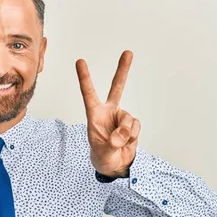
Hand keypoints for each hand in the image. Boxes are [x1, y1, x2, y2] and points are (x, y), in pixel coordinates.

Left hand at [76, 50, 140, 177]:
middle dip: (123, 70)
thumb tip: (122, 135)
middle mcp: (109, 111)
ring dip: (124, 134)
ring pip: (128, 119)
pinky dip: (132, 137)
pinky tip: (126, 142)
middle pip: (117, 87)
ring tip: (117, 143)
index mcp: (94, 114)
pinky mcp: (132, 124)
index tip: (80, 61)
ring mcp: (122, 117)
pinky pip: (136, 127)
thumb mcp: (103, 151)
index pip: (89, 93)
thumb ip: (112, 142)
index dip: (85, 78)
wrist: (114, 164)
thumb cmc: (102, 155)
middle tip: (128, 53)